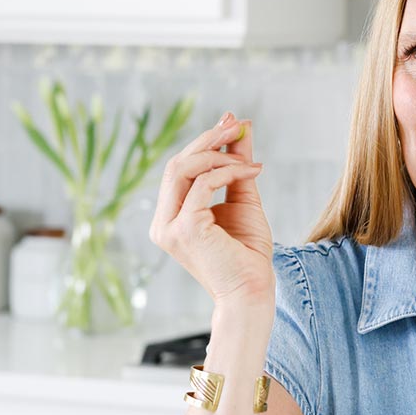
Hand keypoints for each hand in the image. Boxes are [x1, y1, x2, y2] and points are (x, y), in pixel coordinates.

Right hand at [148, 111, 272, 307]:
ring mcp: (169, 227)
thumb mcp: (243, 201)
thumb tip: (241, 129)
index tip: (230, 123)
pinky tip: (252, 171)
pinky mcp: (184, 229)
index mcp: (170, 218)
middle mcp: (162, 223)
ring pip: (183, 169)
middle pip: (176, 164)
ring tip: (246, 151)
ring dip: (217, 152)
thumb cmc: (248, 254)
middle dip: (208, 139)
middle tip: (236, 123)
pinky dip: (228, 172)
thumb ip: (237, 167)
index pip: (179, 170)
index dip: (203, 142)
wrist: (253, 292)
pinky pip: (202, 185)